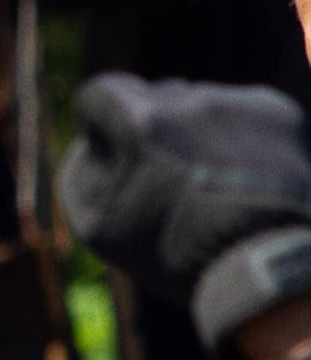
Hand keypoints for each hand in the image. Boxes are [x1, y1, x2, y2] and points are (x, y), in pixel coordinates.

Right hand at [60, 73, 310, 350]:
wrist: (263, 268)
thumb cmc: (172, 252)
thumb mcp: (97, 223)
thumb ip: (81, 166)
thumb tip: (92, 139)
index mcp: (137, 121)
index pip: (103, 90)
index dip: (106, 122)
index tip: (120, 150)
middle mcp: (188, 100)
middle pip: (158, 96)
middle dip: (159, 129)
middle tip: (173, 176)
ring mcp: (237, 104)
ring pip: (204, 107)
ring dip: (201, 134)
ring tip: (217, 183)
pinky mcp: (279, 114)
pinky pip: (246, 114)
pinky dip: (243, 139)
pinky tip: (246, 176)